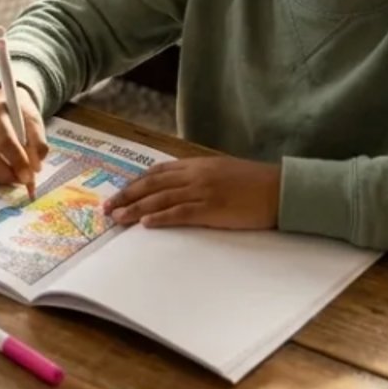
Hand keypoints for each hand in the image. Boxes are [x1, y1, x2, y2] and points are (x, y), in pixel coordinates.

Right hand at [0, 85, 45, 195]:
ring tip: (15, 178)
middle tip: (22, 182)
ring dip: (0, 177)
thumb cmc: (16, 114)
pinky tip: (4, 174)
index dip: (18, 161)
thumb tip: (35, 167)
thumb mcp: (31, 119)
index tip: (30, 176)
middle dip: (7, 174)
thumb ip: (37, 141)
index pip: (4, 141)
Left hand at [103, 156, 280, 229]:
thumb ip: (199, 176)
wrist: (280, 189)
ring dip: (136, 209)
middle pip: (152, 185)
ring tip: (118, 218)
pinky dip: (161, 218)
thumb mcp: (222, 171)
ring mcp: (202, 191)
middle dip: (127, 196)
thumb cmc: (254, 183)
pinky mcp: (212, 209)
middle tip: (107, 208)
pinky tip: (145, 224)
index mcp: (197, 164)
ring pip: (160, 199)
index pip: (157, 172)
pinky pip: (180, 213)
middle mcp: (195, 175)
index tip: (119, 192)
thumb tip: (178, 186)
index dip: (135, 183)